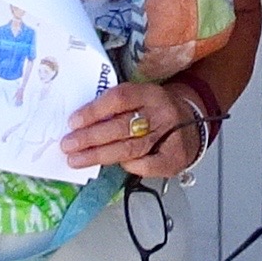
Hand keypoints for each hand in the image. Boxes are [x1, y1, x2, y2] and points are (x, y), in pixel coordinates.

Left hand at [64, 81, 206, 180]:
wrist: (192, 124)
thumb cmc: (156, 112)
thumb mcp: (141, 99)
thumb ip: (116, 107)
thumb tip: (80, 123)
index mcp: (151, 93)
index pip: (120, 98)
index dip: (94, 111)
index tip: (72, 122)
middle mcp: (161, 113)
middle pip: (121, 126)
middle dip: (90, 138)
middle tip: (68, 145)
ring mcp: (170, 137)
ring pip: (129, 148)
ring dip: (99, 155)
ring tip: (76, 159)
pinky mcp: (174, 159)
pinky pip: (145, 166)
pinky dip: (126, 166)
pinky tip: (111, 165)